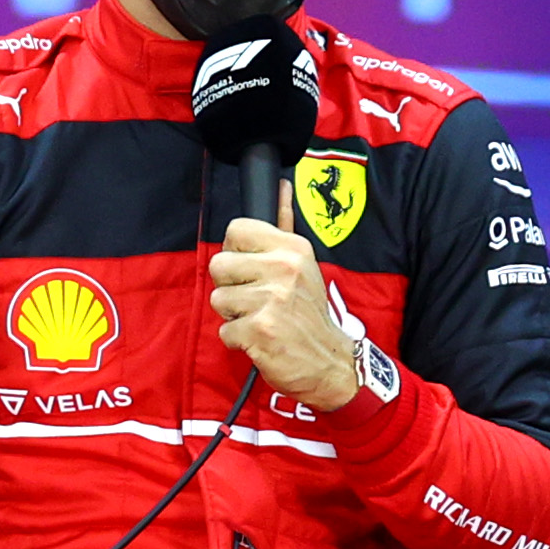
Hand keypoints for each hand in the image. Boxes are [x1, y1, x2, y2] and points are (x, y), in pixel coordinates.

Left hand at [206, 214, 359, 414]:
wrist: (331, 362)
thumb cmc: (310, 314)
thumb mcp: (304, 265)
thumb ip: (284, 226)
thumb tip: (280, 187)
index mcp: (292, 249)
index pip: (236, 229)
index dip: (235, 252)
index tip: (249, 268)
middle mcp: (283, 269)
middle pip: (218, 265)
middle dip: (230, 287)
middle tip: (255, 300)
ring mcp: (271, 300)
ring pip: (218, 300)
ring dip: (234, 316)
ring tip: (260, 320)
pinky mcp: (259, 330)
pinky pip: (225, 331)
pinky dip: (238, 340)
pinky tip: (261, 339)